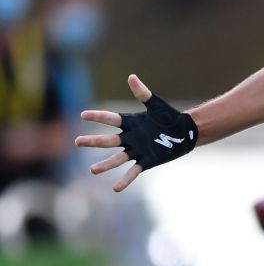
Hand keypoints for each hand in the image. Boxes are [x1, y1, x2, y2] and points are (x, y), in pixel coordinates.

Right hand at [75, 75, 197, 191]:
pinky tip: (116, 188)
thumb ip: (142, 93)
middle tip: (78, 141)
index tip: (83, 114)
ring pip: (117, 158)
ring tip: (92, 170)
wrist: (184, 132)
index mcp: (131, 123)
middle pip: (109, 140)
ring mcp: (137, 150)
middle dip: (94, 141)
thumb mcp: (155, 104)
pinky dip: (125, 179)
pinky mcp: (147, 160)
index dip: (98, 117)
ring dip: (105, 164)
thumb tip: (131, 76)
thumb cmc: (168, 117)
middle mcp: (130, 138)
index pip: (111, 119)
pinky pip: (133, 171)